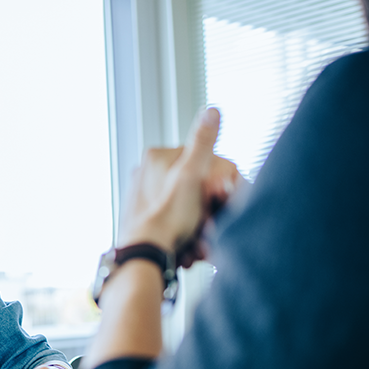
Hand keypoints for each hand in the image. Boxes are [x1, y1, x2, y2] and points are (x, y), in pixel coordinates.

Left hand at [119, 107, 238, 264]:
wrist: (146, 257)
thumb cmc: (169, 217)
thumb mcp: (193, 175)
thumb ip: (203, 143)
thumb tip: (212, 111)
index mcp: (157, 157)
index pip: (205, 164)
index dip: (220, 187)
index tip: (223, 203)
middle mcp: (146, 174)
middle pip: (197, 190)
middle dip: (209, 213)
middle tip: (212, 230)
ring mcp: (145, 198)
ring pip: (189, 210)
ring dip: (200, 229)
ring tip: (200, 245)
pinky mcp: (146, 221)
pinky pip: (176, 226)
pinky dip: (186, 238)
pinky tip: (189, 250)